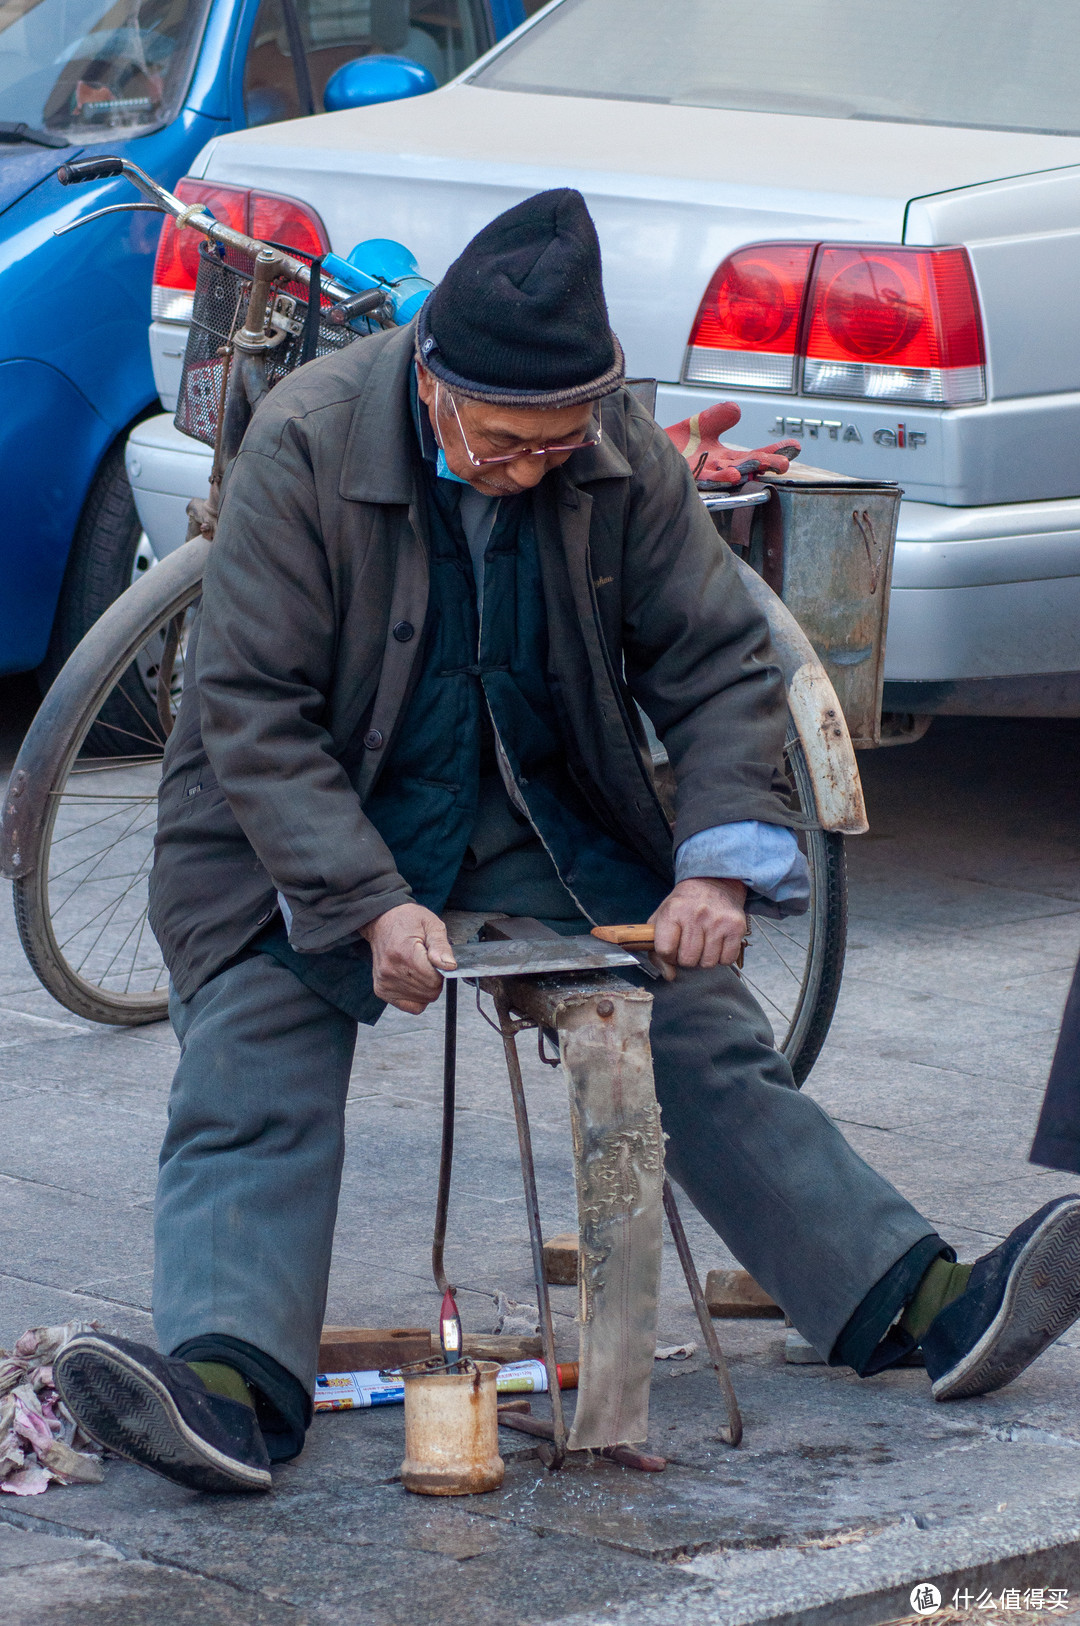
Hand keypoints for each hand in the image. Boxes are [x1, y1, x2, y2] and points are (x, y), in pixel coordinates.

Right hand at [360, 903, 456, 1013]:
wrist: (381, 920)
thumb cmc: (407, 921)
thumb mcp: (431, 924)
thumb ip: (442, 946)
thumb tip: (450, 966)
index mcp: (404, 953)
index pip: (434, 980)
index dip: (441, 971)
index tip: (436, 959)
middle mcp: (391, 970)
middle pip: (429, 992)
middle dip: (435, 979)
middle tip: (427, 963)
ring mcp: (385, 982)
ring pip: (422, 1000)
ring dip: (426, 987)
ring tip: (418, 967)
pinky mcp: (381, 990)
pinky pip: (410, 1006)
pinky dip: (417, 997)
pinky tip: (413, 980)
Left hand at [648, 877, 747, 974]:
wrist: (714, 882)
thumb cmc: (685, 904)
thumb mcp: (662, 918)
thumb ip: (657, 950)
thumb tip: (669, 975)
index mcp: (673, 911)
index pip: (665, 950)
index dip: (668, 955)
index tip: (672, 947)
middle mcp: (696, 915)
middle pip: (688, 960)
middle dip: (687, 957)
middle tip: (690, 943)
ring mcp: (718, 921)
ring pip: (707, 963)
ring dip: (705, 958)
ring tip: (704, 941)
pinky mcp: (736, 927)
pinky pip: (727, 960)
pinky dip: (722, 957)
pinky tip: (718, 942)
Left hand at [665, 400, 798, 484]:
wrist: (646, 450)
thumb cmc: (676, 443)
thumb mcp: (700, 424)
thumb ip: (718, 417)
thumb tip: (737, 409)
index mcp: (726, 458)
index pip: (755, 455)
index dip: (774, 451)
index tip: (795, 446)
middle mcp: (718, 470)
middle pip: (746, 468)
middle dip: (766, 465)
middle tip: (784, 464)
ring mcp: (702, 477)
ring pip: (726, 477)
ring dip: (742, 473)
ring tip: (758, 467)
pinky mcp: (686, 480)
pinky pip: (703, 481)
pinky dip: (718, 479)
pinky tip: (730, 475)